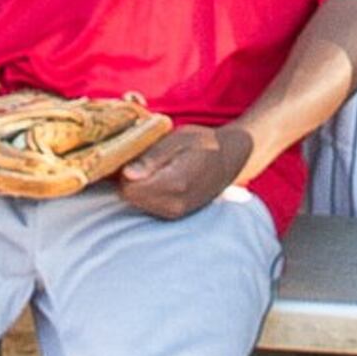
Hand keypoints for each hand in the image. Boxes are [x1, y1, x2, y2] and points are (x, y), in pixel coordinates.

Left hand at [115, 123, 255, 218]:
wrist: (230, 159)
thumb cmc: (203, 144)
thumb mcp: (178, 140)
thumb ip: (152, 158)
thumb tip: (127, 174)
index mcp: (175, 184)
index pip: (129, 187)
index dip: (126, 169)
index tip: (136, 154)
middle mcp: (174, 205)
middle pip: (130, 196)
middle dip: (130, 178)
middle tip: (145, 159)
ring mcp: (175, 214)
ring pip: (136, 202)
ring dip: (138, 185)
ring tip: (155, 167)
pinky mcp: (174, 216)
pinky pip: (146, 206)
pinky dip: (146, 192)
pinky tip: (158, 178)